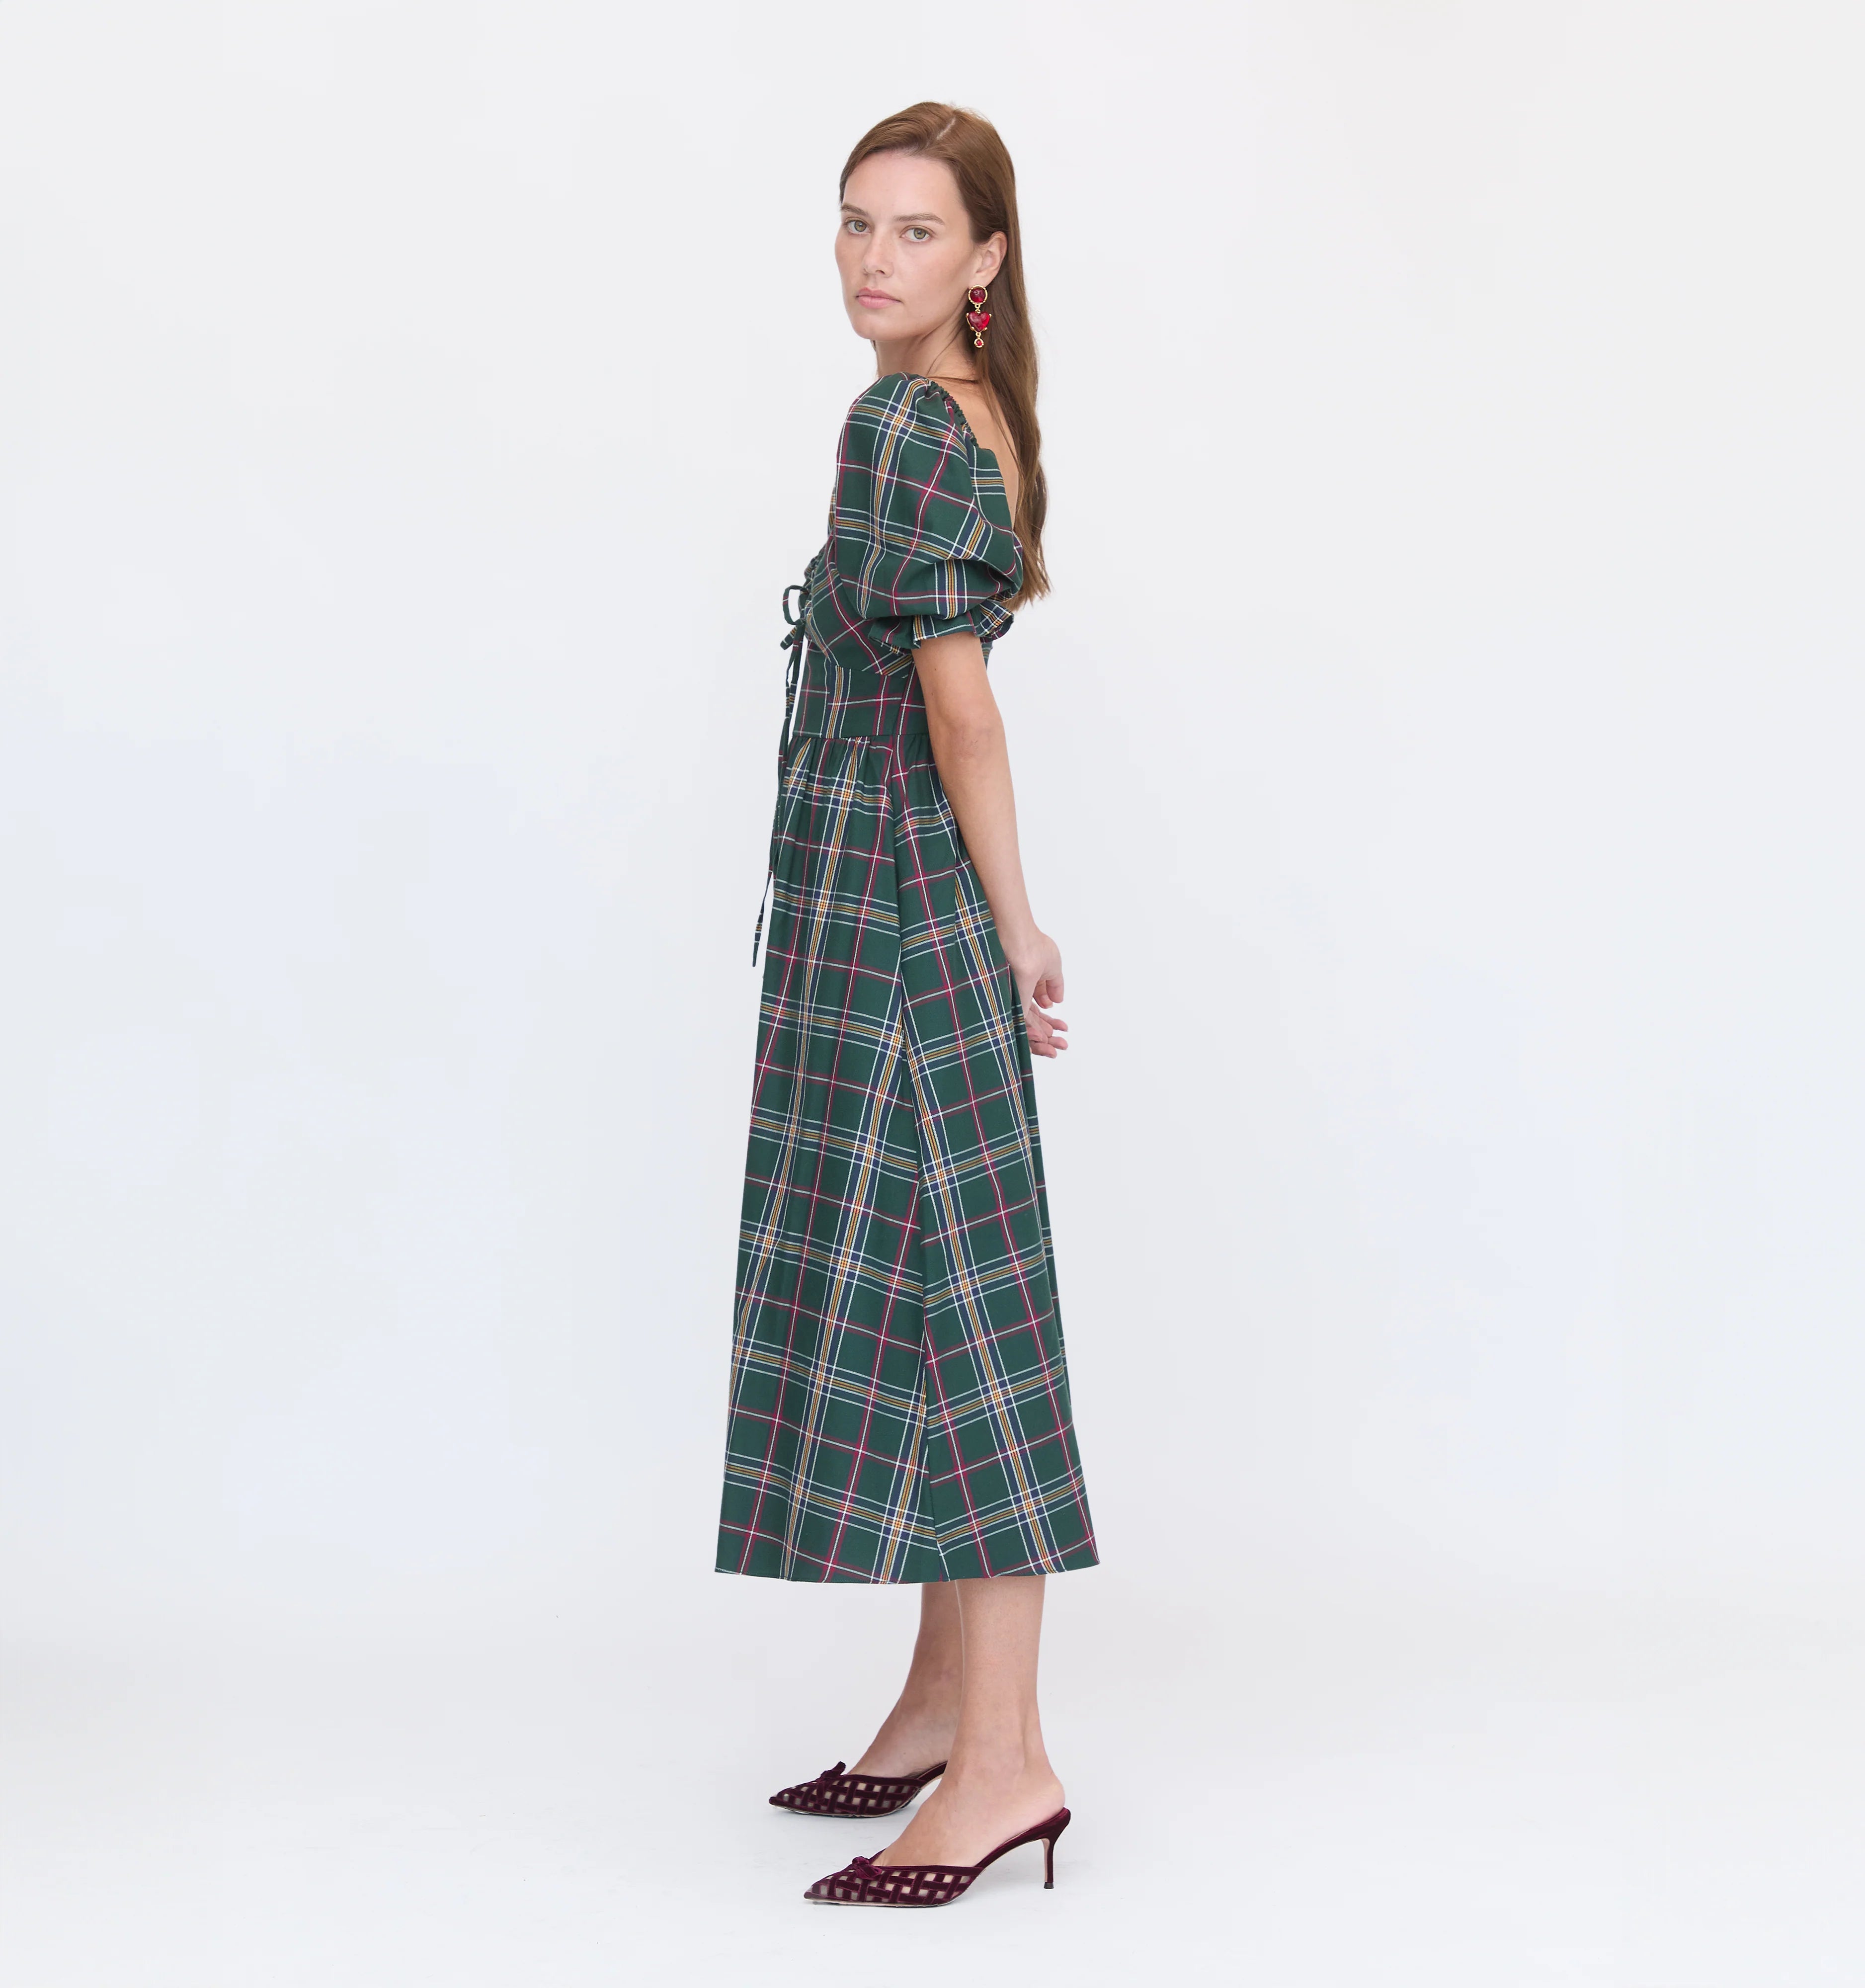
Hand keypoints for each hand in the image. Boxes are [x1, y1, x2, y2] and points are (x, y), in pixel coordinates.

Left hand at [1004, 929, 1068, 1058]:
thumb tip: (1057, 1002)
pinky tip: (1042, 1038)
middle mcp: (1015, 993)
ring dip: (1041, 1037)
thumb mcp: (1052, 965)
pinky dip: (1031, 1031)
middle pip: (1032, 1020)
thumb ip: (1054, 985)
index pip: (1037, 1009)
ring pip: (1025, 1023)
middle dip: (1048, 1033)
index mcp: (1025, 985)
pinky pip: (1018, 1021)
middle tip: (1061, 1044)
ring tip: (1054, 1047)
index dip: (1050, 1020)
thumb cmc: (1031, 944)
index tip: (1061, 1028)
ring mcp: (1009, 998)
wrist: (1014, 936)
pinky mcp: (1005, 1002)